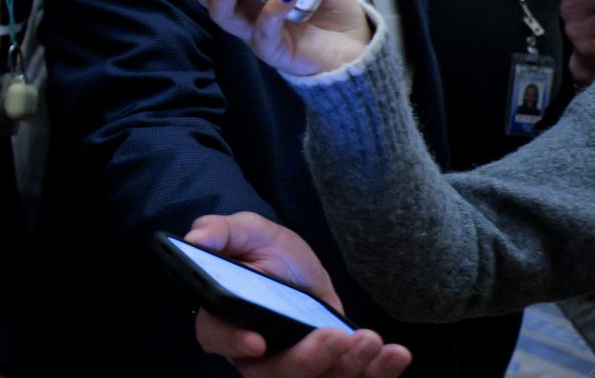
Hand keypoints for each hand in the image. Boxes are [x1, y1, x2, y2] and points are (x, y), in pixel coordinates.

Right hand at [188, 213, 409, 376]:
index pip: (219, 338)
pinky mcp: (329, 368)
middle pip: (275, 373)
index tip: (258, 341)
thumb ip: (220, 232)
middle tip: (337, 335)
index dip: (234, 343)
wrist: (295, 267)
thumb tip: (197, 239)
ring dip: (349, 367)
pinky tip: (396, 354)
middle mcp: (255, 354)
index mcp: (224, 319)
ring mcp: (294, 365)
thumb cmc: (262, 249)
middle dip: (310, 360)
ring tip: (372, 340)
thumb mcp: (245, 231)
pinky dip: (378, 373)